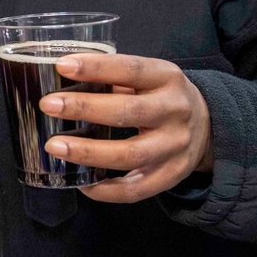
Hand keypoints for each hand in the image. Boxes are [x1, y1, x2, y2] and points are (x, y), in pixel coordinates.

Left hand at [40, 53, 212, 203]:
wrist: (207, 126)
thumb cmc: (161, 97)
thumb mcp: (149, 77)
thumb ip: (114, 77)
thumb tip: (60, 78)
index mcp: (167, 78)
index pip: (131, 69)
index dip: (96, 68)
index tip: (63, 66)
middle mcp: (175, 111)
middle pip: (128, 112)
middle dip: (84, 108)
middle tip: (49, 105)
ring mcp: (175, 146)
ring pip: (130, 154)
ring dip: (89, 152)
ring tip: (55, 146)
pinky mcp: (172, 175)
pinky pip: (136, 190)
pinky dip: (106, 190)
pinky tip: (82, 183)